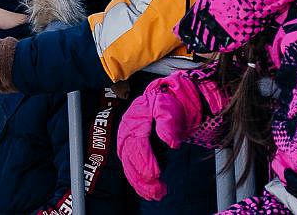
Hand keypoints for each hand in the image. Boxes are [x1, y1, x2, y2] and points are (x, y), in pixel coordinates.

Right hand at [117, 74, 220, 200]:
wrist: (159, 102)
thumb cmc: (163, 104)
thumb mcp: (166, 108)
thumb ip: (167, 124)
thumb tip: (171, 143)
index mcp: (134, 122)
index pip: (138, 145)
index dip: (145, 161)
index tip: (155, 174)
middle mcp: (126, 135)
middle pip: (131, 160)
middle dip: (144, 178)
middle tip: (158, 191)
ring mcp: (125, 145)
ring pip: (129, 168)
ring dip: (141, 184)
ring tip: (157, 195)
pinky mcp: (129, 152)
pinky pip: (130, 170)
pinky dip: (138, 184)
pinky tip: (148, 193)